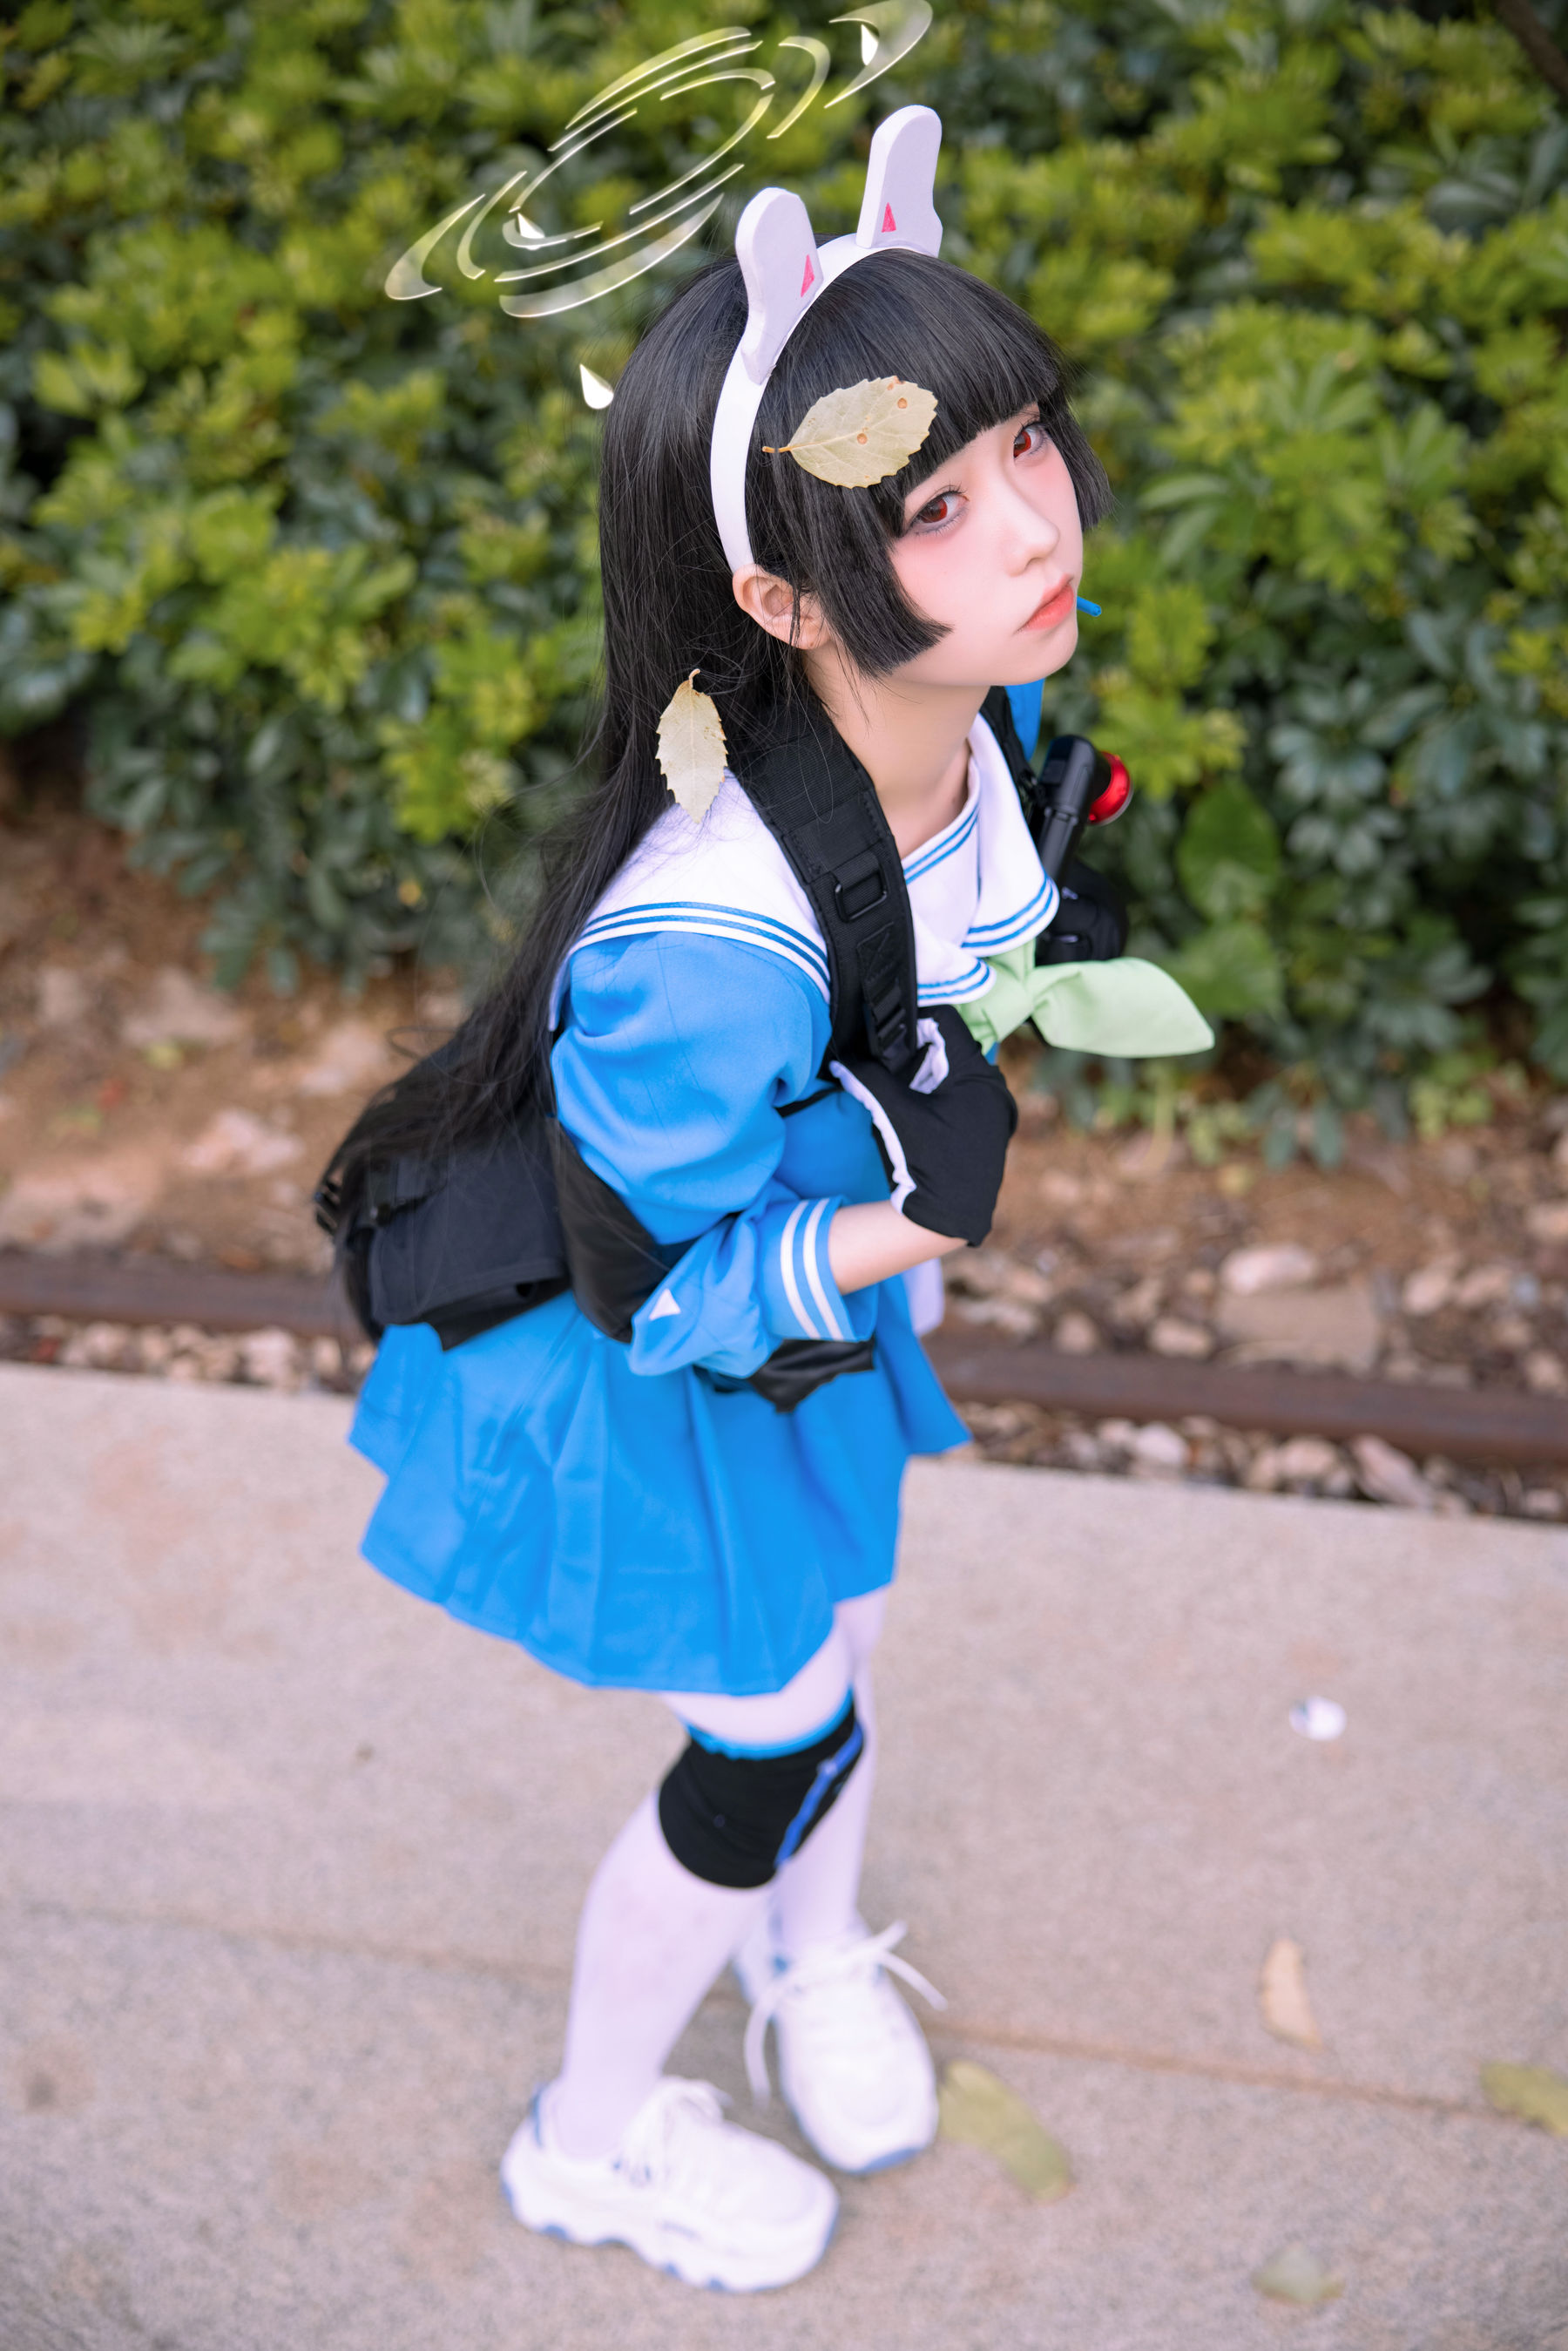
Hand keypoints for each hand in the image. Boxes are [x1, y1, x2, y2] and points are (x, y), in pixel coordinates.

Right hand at [830, 1005, 1017, 1247]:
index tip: (886, 1031)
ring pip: (954, 1071)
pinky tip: (916, 1110)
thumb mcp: (893, 1114)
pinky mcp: (989, 1127)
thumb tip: (842, 1060)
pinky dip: (937, 1093)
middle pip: (949, 1046)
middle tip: (885, 1061)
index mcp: (978, 1076)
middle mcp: (994, 1087)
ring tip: (897, 1086)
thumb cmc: (925, 1163)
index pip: (946, 1022)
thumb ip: (867, 1078)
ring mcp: (996, 1109)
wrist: (947, 1219)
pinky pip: (962, 1094)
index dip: (913, 1020)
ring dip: (924, 1073)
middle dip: (914, 1050)